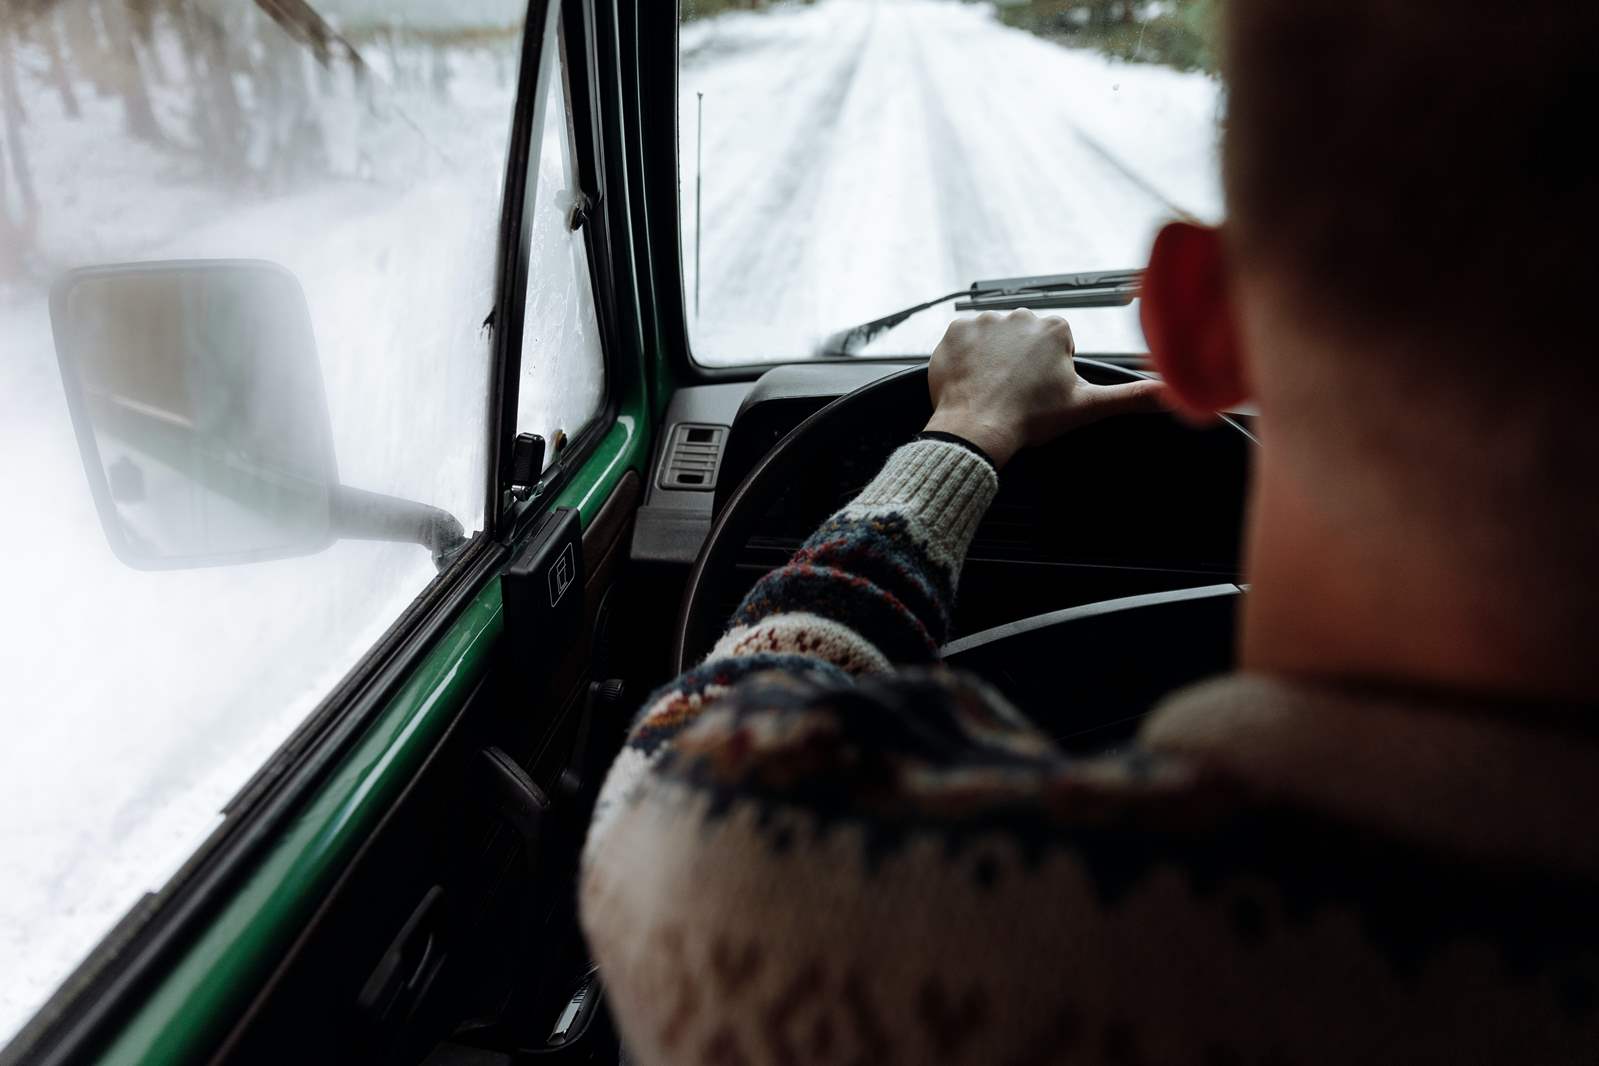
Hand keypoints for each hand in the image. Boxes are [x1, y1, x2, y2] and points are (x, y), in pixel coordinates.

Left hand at [923, 309, 1165, 467]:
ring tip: (994, 389)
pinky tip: (973, 380)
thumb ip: (1134, 397)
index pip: (1056, 345)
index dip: (1050, 372)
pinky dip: (967, 358)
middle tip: (1017, 393)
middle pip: (1024, 339)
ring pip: (994, 339)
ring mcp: (985, 320)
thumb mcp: (1088, 407)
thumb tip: (1174, 395)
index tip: (1041, 392)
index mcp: (1055, 328)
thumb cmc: (1030, 420)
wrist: (977, 430)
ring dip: (994, 359)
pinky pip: (963, 340)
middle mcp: (1021, 315)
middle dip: (1022, 362)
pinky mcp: (955, 330)